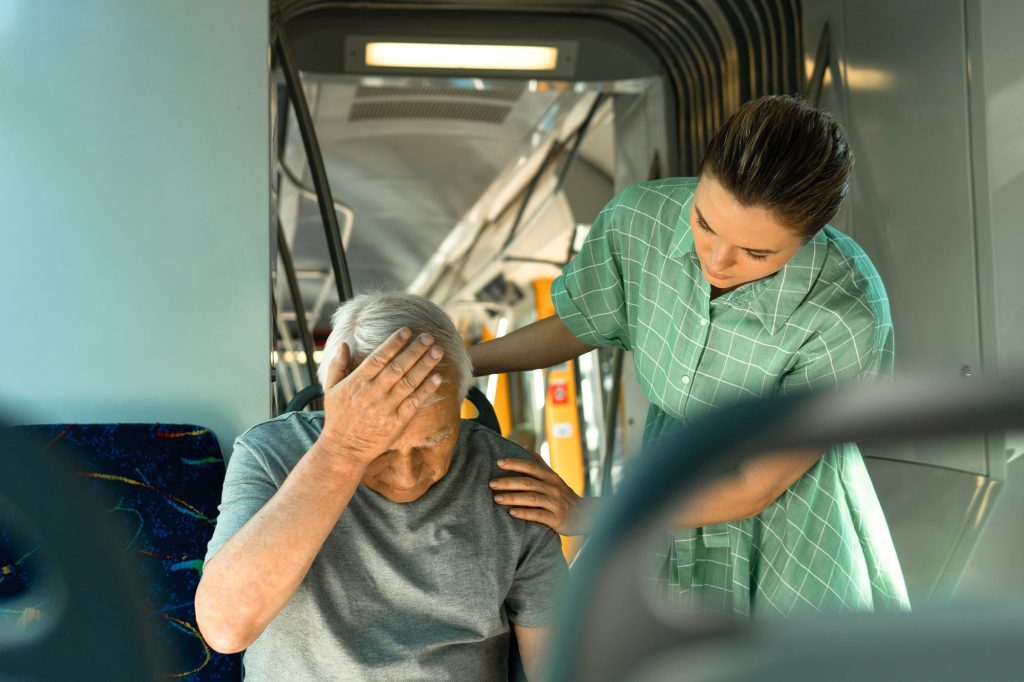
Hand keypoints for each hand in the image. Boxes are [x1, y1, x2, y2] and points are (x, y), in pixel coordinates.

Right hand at [319, 328, 444, 465]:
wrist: (344, 449)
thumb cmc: (338, 417)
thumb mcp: (331, 389)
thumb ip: (337, 366)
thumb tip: (345, 344)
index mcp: (357, 382)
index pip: (378, 358)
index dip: (393, 343)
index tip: (407, 331)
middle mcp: (373, 393)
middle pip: (397, 367)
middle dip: (414, 350)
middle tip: (428, 337)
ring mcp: (386, 408)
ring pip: (408, 382)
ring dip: (424, 366)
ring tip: (437, 351)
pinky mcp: (396, 423)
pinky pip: (414, 403)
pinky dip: (426, 390)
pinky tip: (437, 378)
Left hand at [489, 452, 592, 535]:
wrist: (585, 516)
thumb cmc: (564, 496)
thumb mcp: (554, 478)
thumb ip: (540, 463)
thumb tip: (525, 447)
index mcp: (550, 477)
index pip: (531, 467)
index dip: (515, 463)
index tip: (499, 462)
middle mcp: (553, 488)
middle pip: (528, 482)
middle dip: (508, 482)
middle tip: (491, 483)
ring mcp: (555, 503)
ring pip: (531, 498)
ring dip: (513, 498)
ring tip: (497, 498)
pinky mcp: (557, 518)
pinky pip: (538, 515)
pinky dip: (525, 513)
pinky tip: (512, 513)